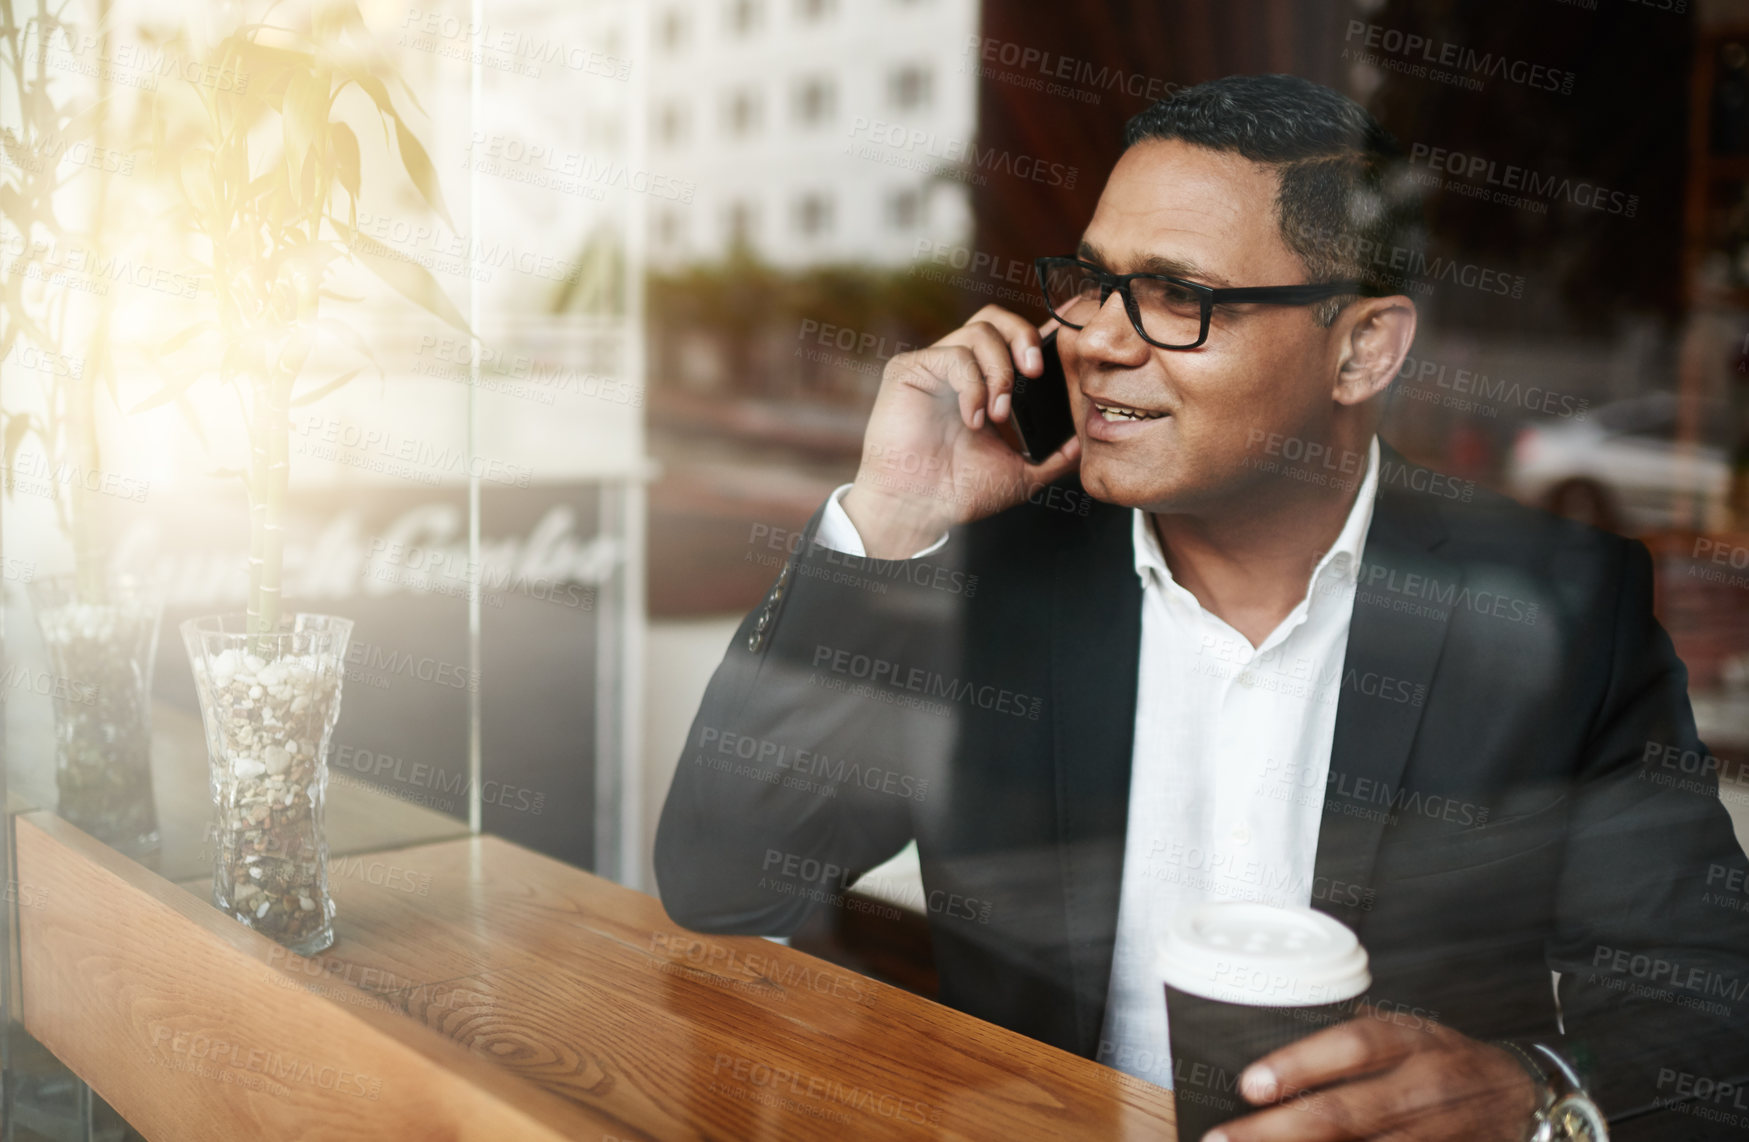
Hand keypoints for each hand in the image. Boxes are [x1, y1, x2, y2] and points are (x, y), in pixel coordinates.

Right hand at [842, 305, 1080, 557]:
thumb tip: (1084, 441)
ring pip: (979, 332)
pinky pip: (953, 355)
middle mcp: (958, 368)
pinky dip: (972, 385)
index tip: (1063, 353)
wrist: (919, 510)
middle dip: (1024, 337)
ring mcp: (933, 366)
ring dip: (999, 372)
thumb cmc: (959, 493)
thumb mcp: (1021, 473)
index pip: (1012, 339)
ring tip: (997, 415)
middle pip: (995, 317)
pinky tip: (972, 419)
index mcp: (983, 384)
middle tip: (1035, 373)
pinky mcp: (909, 369)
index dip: (1037, 338)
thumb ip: (1054, 456)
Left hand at [1205, 1007, 1541, 1141]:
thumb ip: (1352, 1035)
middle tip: (1223, 1139)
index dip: (1299, 1064)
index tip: (1251, 1085)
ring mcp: (1439, 1134)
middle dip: (1277, 1131)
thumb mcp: (1407, 1031)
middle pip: (1345, 1112)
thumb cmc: (1447, 1060)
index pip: (1351, 1045)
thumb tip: (1279, 1034)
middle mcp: (1423, 1087)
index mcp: (1411, 1040)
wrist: (1523, 1099)